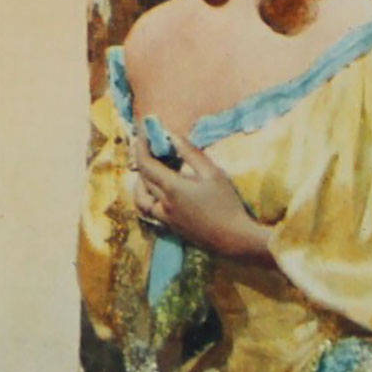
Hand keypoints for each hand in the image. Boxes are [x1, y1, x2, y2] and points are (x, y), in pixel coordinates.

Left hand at [131, 135, 275, 263]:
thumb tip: (172, 137)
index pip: (145, 163)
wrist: (232, 238)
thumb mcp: (213, 173)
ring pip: (140, 197)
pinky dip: (147, 197)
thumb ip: (191, 153)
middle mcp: (163, 203)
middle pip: (142, 178)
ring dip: (140, 181)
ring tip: (151, 169)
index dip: (141, 146)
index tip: (143, 132)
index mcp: (172, 188)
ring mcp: (164, 217)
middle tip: (150, 146)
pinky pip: (148, 210)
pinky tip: (158, 191)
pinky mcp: (169, 227)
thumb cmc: (226, 204)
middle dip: (142, 158)